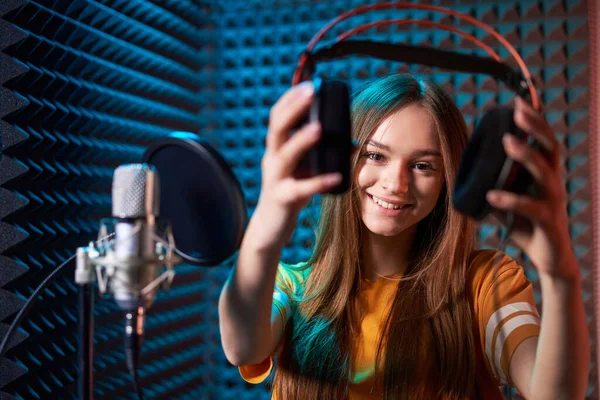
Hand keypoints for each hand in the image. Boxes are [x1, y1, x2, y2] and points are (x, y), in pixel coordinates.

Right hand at [255, 82, 342, 240]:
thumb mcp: (303, 171)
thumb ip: (322, 155)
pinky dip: (319, 182)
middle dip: (294, 108)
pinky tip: (336, 176)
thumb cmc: (290, 194)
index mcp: (276, 149)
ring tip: (319, 128)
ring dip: (302, 140)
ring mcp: (275, 179)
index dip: (290, 99)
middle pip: (277, 128)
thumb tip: (353, 143)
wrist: (270, 228)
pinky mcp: (282, 198)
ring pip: (284, 155)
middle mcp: (272, 159)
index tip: (309, 84)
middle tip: (312, 92)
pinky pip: (300, 188)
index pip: (278, 117)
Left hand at [485, 97, 577, 278]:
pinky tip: (492, 195)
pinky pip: (530, 208)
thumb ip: (493, 182)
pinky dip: (510, 200)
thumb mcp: (508, 197)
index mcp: (544, 173)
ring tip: (507, 142)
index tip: (517, 100)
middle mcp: (552, 181)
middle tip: (517, 111)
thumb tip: (464, 169)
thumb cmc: (526, 224)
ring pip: (544, 173)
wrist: (549, 257)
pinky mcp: (548, 222)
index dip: (533, 120)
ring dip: (526, 155)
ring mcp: (553, 201)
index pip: (542, 140)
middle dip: (535, 126)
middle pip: (549, 147)